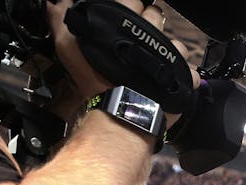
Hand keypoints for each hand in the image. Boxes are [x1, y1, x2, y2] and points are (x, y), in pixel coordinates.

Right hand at [47, 0, 186, 124]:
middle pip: (156, 16)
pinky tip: (173, 81)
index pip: (135, 0)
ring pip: (176, 43)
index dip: (130, 8)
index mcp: (130, 19)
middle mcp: (154, 32)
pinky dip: (184, 76)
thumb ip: (61, 20)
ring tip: (155, 64)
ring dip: (168, 51)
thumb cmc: (97, 79)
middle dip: (149, 24)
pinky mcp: (184, 78)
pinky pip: (190, 72)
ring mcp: (171, 54)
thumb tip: (55, 2)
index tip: (125, 19)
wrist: (123, 112)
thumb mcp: (70, 47)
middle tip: (139, 41)